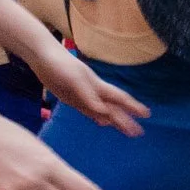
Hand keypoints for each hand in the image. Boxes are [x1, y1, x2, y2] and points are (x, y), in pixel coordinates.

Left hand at [29, 47, 146, 136]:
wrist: (42, 56)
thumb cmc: (60, 65)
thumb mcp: (75, 81)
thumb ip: (89, 97)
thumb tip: (104, 114)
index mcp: (98, 86)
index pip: (119, 99)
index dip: (133, 107)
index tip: (146, 115)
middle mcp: (94, 92)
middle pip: (114, 108)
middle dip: (126, 120)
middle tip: (138, 133)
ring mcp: (83, 96)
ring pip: (103, 111)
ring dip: (114, 121)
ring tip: (125, 130)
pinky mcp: (72, 98)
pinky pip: (89, 111)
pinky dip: (98, 118)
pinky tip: (102, 123)